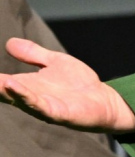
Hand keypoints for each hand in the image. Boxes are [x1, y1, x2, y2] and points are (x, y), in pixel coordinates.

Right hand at [0, 37, 134, 132]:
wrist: (103, 100)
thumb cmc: (78, 84)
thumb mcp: (53, 63)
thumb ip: (32, 54)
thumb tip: (10, 42)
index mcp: (26, 86)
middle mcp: (29, 98)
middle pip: (3, 92)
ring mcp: (42, 107)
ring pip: (17, 99)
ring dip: (3, 90)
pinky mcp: (58, 113)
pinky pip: (39, 106)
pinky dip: (26, 97)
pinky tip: (16, 87)